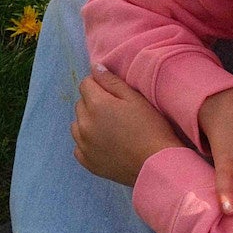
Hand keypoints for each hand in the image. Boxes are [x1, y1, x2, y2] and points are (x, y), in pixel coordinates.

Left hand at [72, 68, 183, 187]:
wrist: (155, 164)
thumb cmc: (150, 128)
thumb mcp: (136, 99)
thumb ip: (112, 82)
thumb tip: (95, 68)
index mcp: (96, 105)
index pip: (86, 84)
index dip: (100, 85)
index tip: (115, 94)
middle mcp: (84, 124)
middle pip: (81, 104)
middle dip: (93, 102)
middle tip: (116, 111)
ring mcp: (83, 145)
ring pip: (77, 124)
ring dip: (88, 122)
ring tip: (110, 128)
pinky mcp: (86, 161)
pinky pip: (79, 145)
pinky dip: (88, 142)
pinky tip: (105, 144)